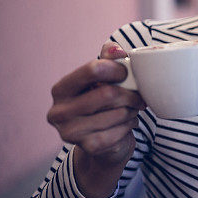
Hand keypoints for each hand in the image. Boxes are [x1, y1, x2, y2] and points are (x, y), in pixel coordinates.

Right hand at [46, 41, 145, 197]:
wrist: (103, 142)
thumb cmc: (103, 103)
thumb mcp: (104, 78)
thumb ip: (109, 58)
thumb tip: (116, 50)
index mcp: (61, 89)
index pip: (93, 70)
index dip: (117, 69)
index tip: (127, 73)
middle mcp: (59, 112)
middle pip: (108, 93)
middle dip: (130, 94)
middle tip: (138, 97)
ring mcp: (71, 132)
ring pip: (118, 113)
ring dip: (132, 110)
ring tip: (131, 110)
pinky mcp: (88, 147)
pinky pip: (120, 131)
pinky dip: (130, 125)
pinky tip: (127, 124)